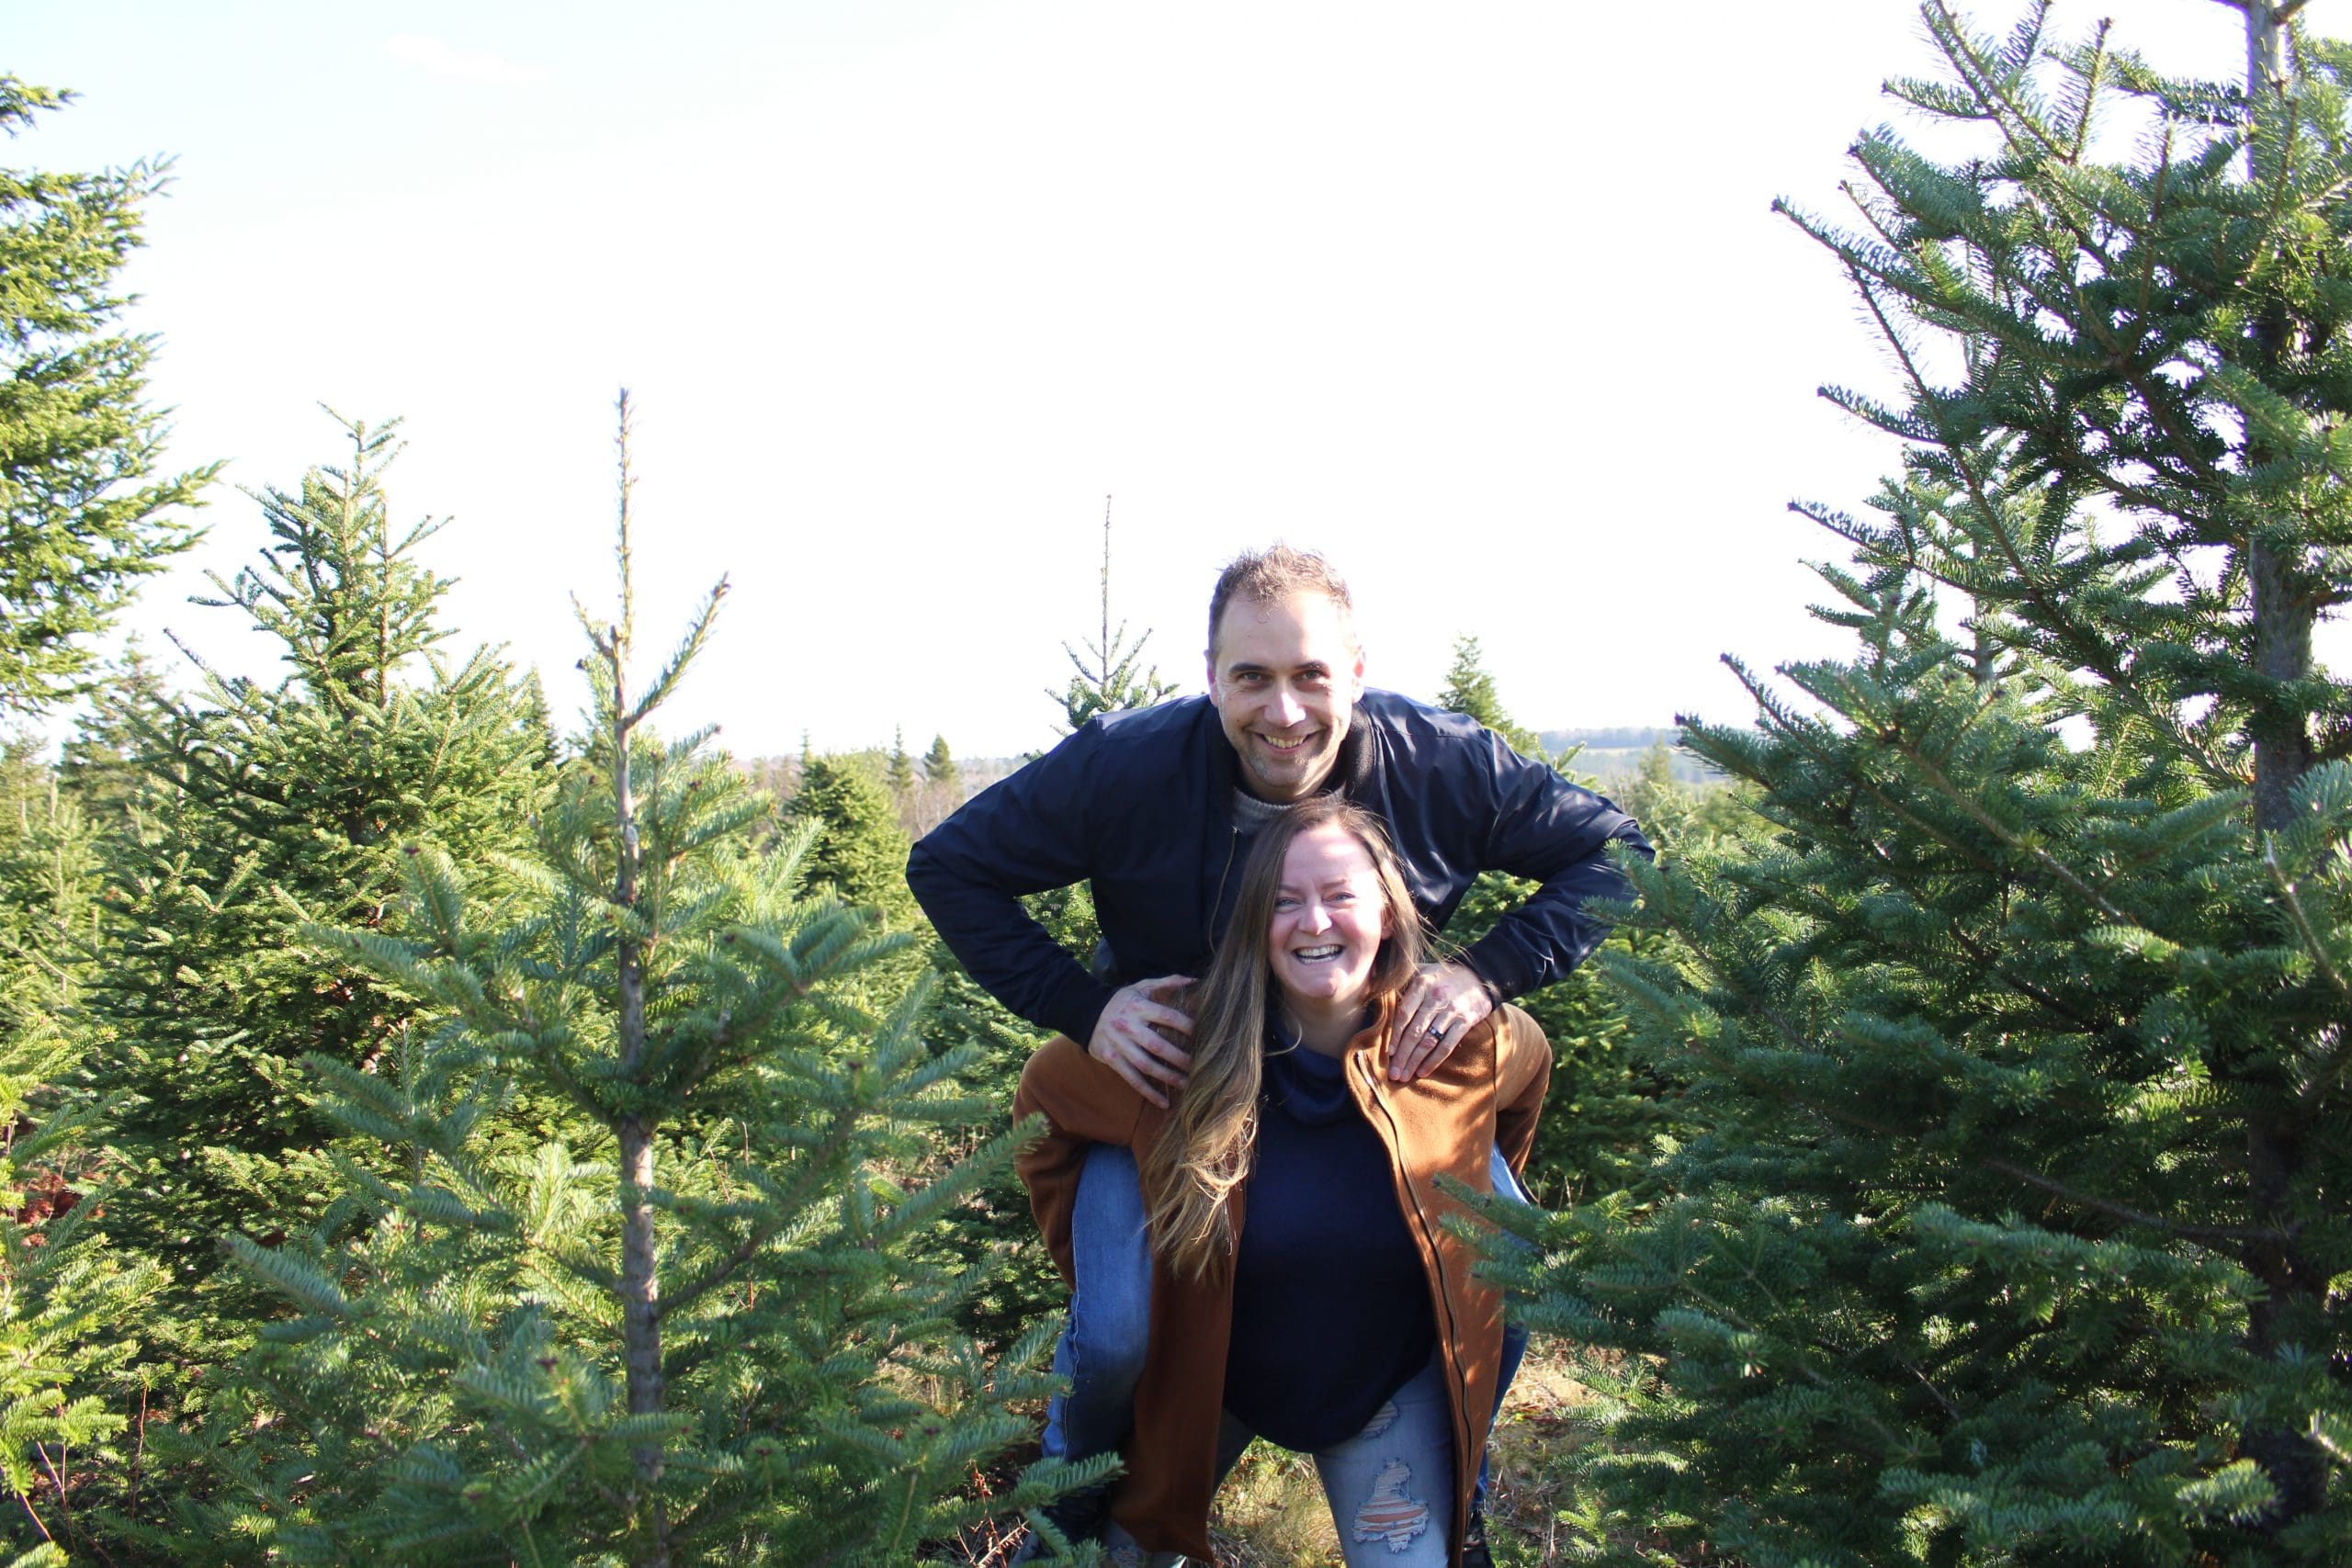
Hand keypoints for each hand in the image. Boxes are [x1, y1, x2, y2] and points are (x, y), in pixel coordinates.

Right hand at [1087, 975, 1195, 1107]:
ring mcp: (1118, 1045)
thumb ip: (1167, 982)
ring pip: (1145, 1065)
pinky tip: (1163, 1102)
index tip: (1203, 1035)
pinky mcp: (1111, 1060)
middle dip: (1179, 1058)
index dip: (1186, 1026)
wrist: (1085, 1012)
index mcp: (1138, 1006)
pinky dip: (1148, 1092)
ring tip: (1186, 1085)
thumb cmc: (1121, 1001)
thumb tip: (1193, 980)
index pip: (1166, 1016)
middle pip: (1157, 1045)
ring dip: (1167, 1077)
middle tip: (1200, 1067)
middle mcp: (1128, 1026)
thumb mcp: (1141, 986)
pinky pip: (1131, 1079)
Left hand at [1388, 961, 1495, 1081]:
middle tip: (1393, 1073)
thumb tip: (1373, 979)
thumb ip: (1402, 978)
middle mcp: (1436, 998)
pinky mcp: (1465, 1022)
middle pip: (1414, 1031)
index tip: (1388, 1053)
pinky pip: (1447, 1045)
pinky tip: (1423, 1071)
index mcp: (1422, 984)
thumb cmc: (1443, 977)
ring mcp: (1451, 1011)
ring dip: (1415, 1061)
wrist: (1480, 977)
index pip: (1404, 1014)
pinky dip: (1434, 1060)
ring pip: (1429, 1041)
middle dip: (1402, 1055)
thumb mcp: (1423, 970)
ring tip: (1404, 1076)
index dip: (1395, 1035)